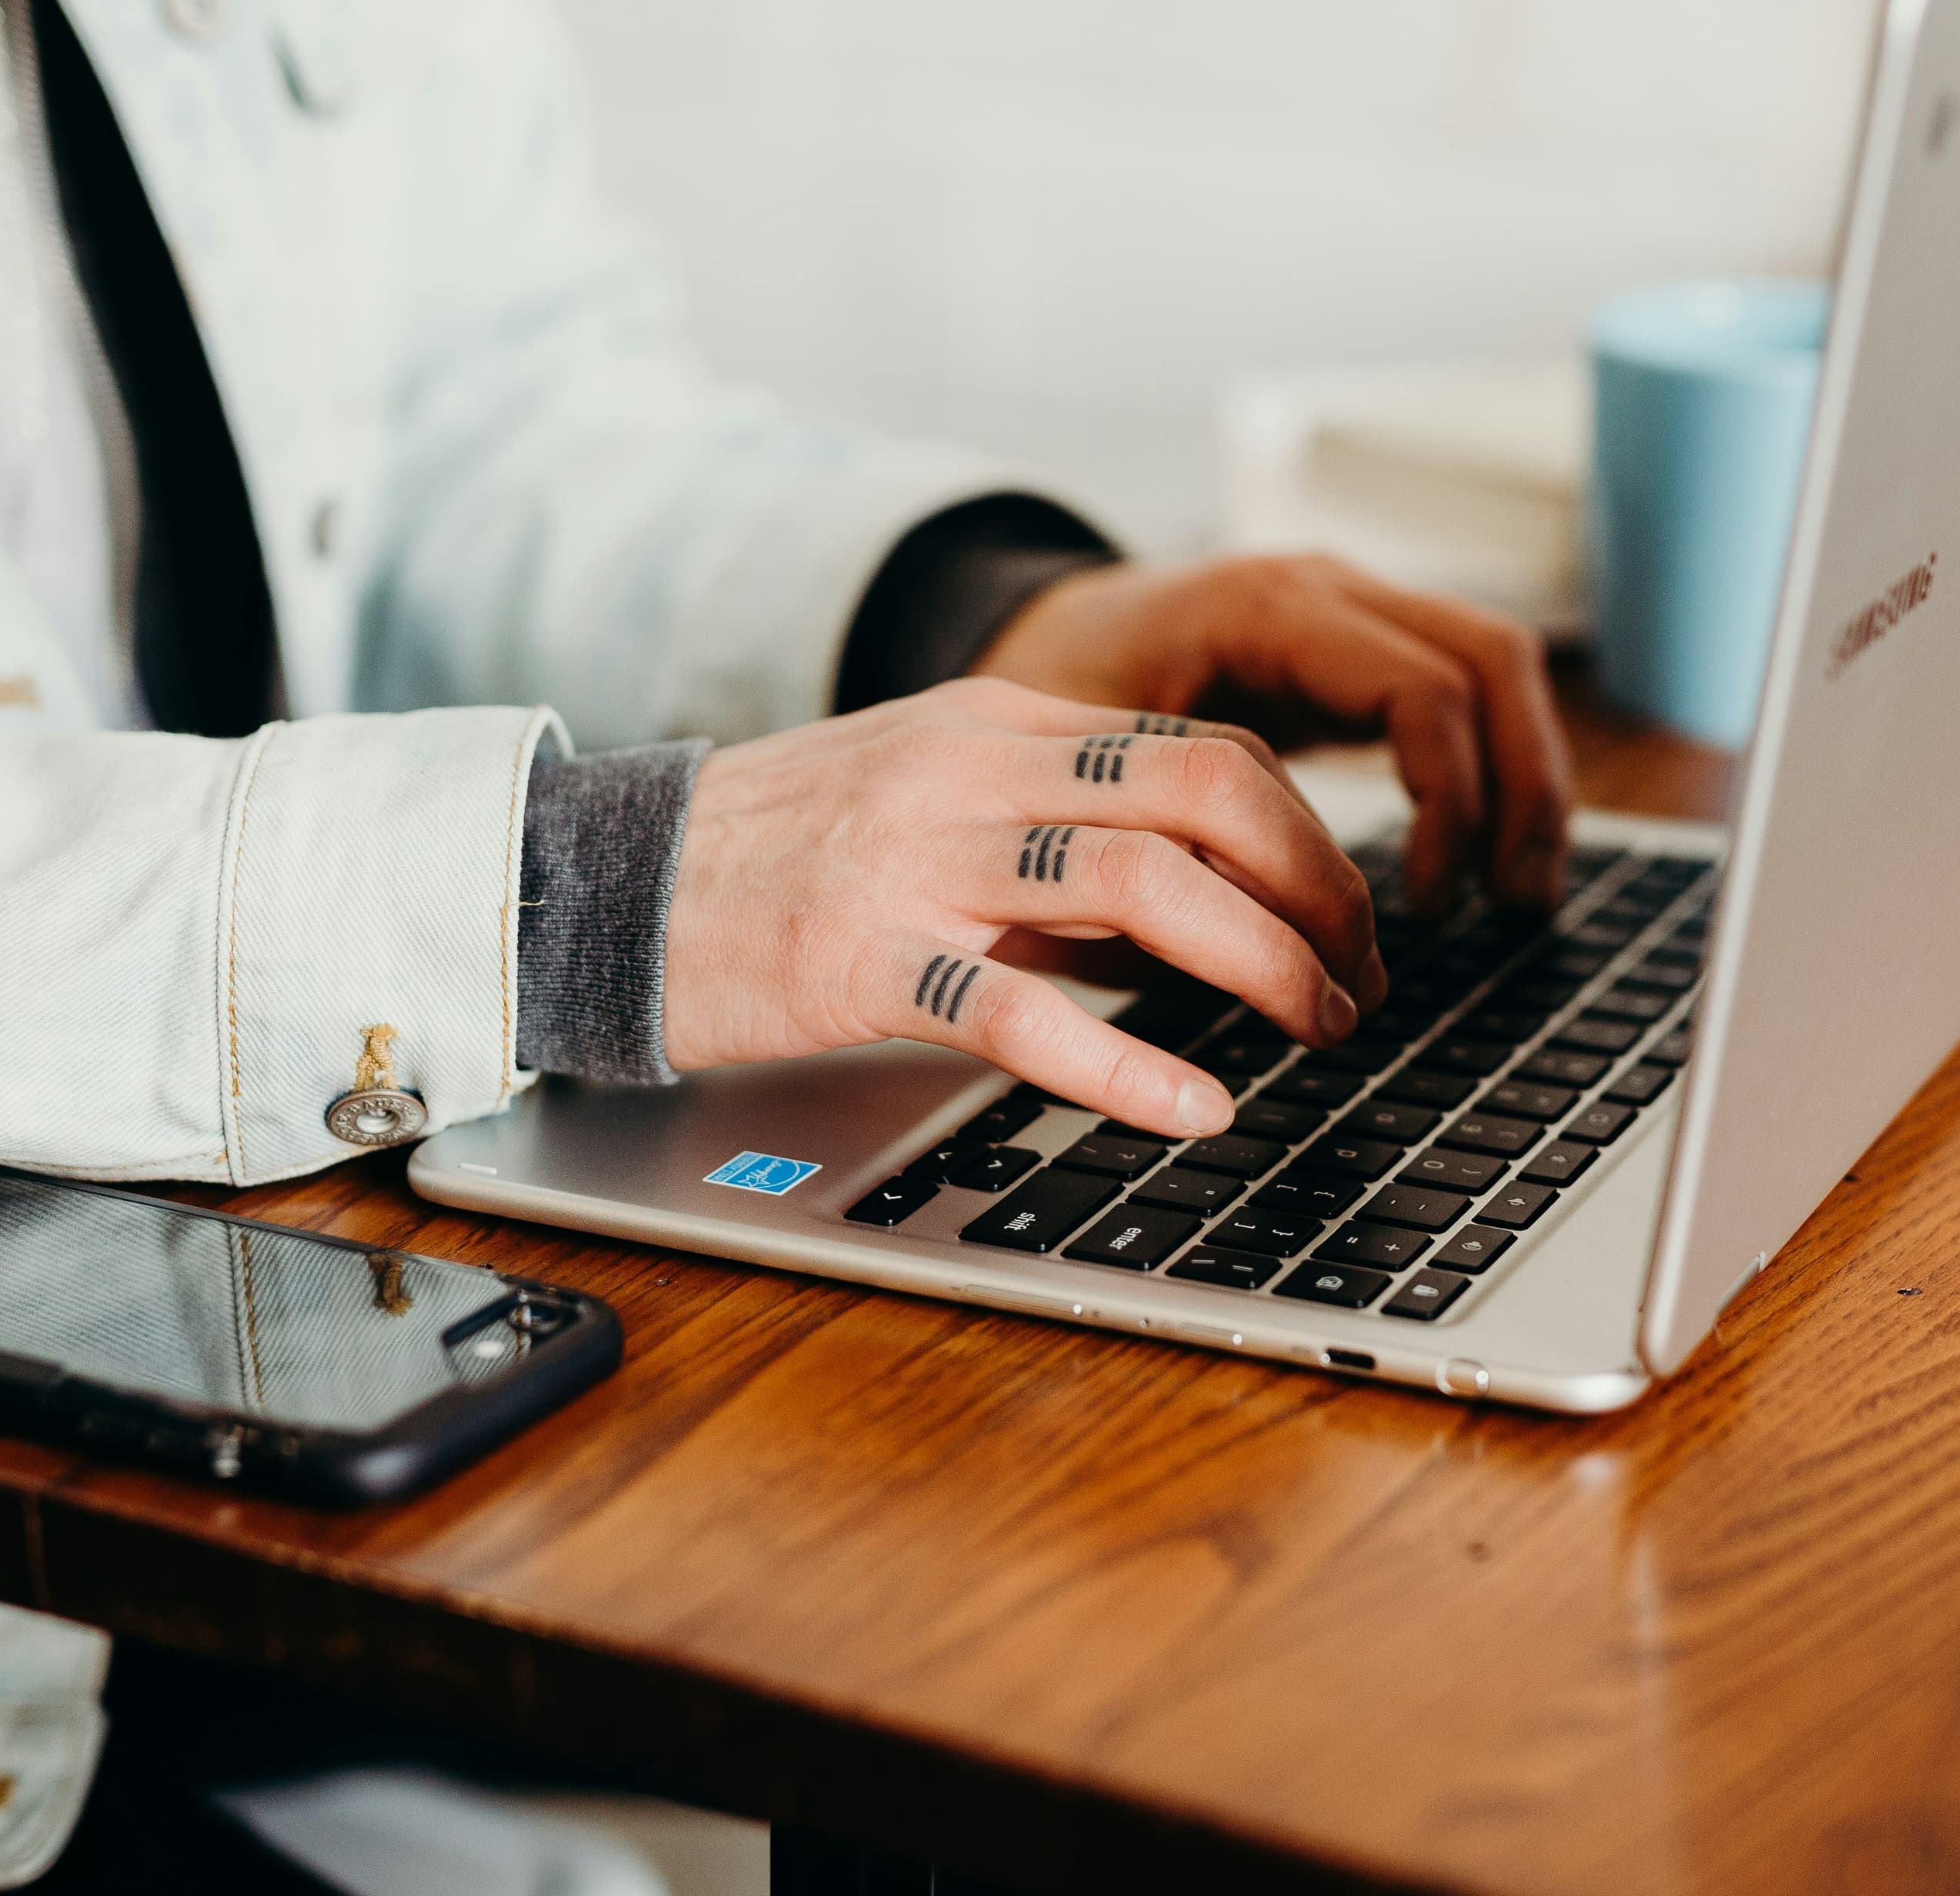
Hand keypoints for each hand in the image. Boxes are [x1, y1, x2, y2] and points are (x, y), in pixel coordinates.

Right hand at [660, 677, 1384, 1138]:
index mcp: (1003, 723)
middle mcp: (973, 768)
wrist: (596, 879)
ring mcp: (915, 856)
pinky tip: (1194, 1108)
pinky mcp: (858, 955)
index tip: (1352, 919)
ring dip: (1263, 965)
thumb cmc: (778, 857)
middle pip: (1208, 798)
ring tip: (1318, 1031)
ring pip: (1142, 884)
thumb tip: (1199, 919)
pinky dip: (1127, 1065)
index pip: (1205, 752)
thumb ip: (1057, 843)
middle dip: (1320, 891)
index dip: (1309, 836)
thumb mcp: (935, 805)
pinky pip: (1020, 1009)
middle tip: (1363, 979)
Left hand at [972, 554, 1575, 913]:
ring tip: (1522, 896)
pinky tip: (1485, 858)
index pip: (1422, 691)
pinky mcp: (1356, 650)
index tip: (1422, 909)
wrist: (1024, 637)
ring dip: (1526, 779)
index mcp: (1266, 609)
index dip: (1450, 804)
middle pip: (1492, 660)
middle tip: (1516, 906)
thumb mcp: (1093, 772)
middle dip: (1522, 789)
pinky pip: (1462, 688)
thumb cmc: (1039, 695)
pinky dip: (1491, 770)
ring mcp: (1349, 609)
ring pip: (1495, 666)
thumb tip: (1262, 961)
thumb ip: (1177, 847)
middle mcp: (1326, 590)